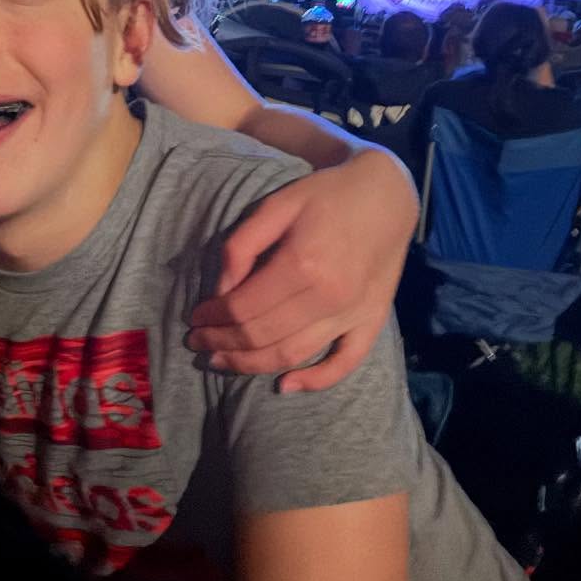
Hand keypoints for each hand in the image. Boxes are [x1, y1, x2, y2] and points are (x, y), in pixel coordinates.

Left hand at [187, 149, 416, 391]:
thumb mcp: (276, 205)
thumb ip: (242, 246)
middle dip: (223, 343)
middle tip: (199, 342)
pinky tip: (284, 386)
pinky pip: (344, 363)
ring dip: (251, 365)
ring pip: (292, 354)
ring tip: (221, 361)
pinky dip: (314, 381)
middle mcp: (328, 297)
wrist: (386, 194)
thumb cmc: (326, 195)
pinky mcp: (371, 321)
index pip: (244, 308)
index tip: (194, 318)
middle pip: (262, 336)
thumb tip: (221, 291)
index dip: (213, 318)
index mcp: (302, 264)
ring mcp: (353, 314)